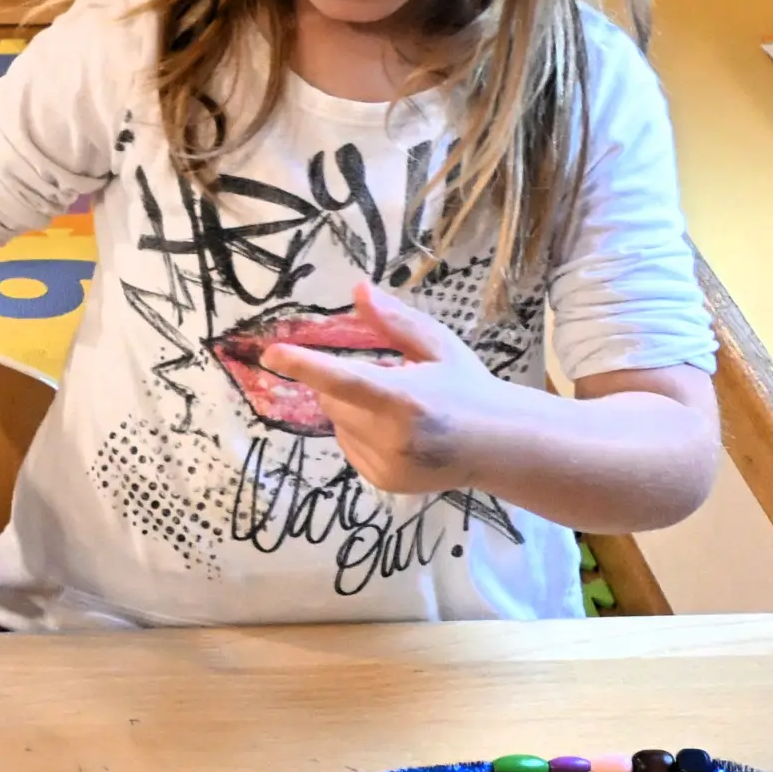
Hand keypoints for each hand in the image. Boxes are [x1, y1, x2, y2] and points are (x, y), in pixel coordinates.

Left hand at [262, 279, 514, 495]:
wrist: (500, 445)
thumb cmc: (469, 388)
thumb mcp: (438, 346)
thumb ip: (395, 321)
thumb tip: (358, 289)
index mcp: (405, 399)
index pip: (344, 380)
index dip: (305, 366)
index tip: (273, 355)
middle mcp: (391, 437)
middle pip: (332, 400)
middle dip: (343, 384)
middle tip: (385, 378)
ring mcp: (386, 465)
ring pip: (337, 424)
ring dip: (352, 409)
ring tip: (397, 409)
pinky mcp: (382, 482)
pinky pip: (348, 446)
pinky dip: (359, 433)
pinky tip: (396, 432)